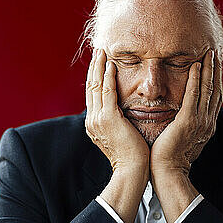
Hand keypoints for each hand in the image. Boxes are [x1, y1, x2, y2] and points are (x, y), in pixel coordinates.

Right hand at [85, 49, 149, 172]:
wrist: (132, 171)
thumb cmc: (132, 156)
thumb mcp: (120, 136)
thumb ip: (118, 122)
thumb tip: (122, 114)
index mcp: (94, 124)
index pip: (93, 95)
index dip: (95, 77)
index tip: (99, 63)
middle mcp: (92, 120)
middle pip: (90, 87)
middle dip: (94, 67)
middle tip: (98, 51)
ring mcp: (98, 119)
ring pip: (95, 86)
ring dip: (99, 67)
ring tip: (102, 52)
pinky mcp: (108, 118)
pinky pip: (106, 92)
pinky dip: (107, 77)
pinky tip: (111, 65)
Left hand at [150, 48, 222, 176]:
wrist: (167, 172)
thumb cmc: (169, 158)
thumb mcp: (182, 138)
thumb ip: (185, 126)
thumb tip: (181, 119)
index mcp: (206, 126)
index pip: (214, 98)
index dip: (215, 80)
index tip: (213, 65)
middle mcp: (207, 122)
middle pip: (215, 90)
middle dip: (215, 70)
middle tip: (214, 53)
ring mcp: (199, 121)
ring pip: (207, 90)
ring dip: (208, 70)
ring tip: (208, 54)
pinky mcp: (188, 121)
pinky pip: (193, 96)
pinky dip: (196, 80)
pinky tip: (195, 66)